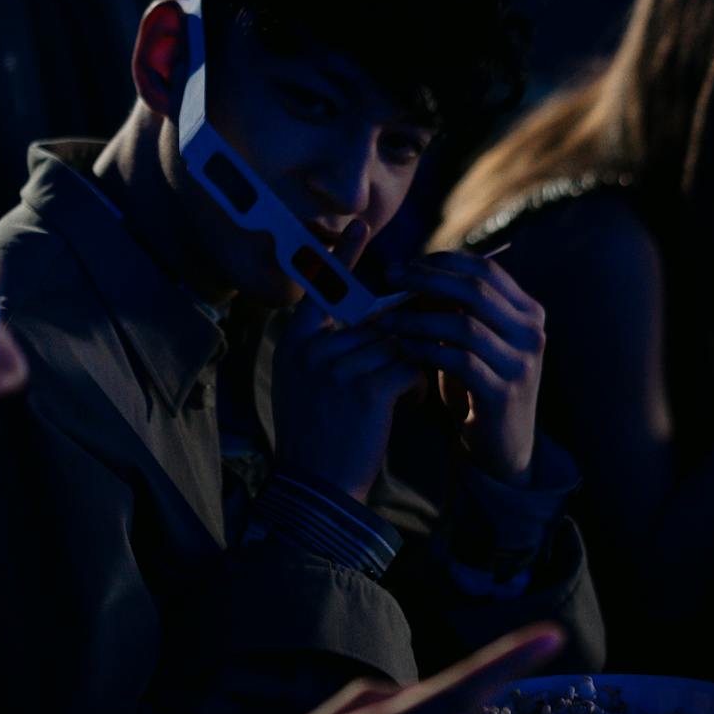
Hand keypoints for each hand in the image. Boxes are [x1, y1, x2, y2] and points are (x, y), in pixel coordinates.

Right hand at [271, 223, 424, 501]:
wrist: (317, 489)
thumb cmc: (317, 439)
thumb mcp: (306, 386)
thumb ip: (329, 349)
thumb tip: (372, 321)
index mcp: (296, 344)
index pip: (320, 288)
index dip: (342, 257)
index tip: (359, 224)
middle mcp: (313, 348)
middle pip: (375, 319)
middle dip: (400, 337)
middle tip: (408, 362)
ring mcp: (338, 366)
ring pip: (397, 341)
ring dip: (410, 364)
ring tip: (403, 395)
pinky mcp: (367, 388)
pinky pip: (410, 365)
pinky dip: (417, 384)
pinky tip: (408, 404)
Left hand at [375, 250, 548, 483]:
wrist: (501, 447)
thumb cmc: (478, 387)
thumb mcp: (471, 342)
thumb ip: (454, 310)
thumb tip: (412, 274)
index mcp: (528, 312)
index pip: (485, 269)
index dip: (443, 261)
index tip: (405, 264)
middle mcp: (531, 332)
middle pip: (475, 289)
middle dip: (426, 279)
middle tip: (389, 277)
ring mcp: (520, 363)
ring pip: (464, 324)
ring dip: (417, 318)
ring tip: (385, 319)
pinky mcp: (503, 392)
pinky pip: (458, 361)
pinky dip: (425, 350)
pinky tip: (401, 348)